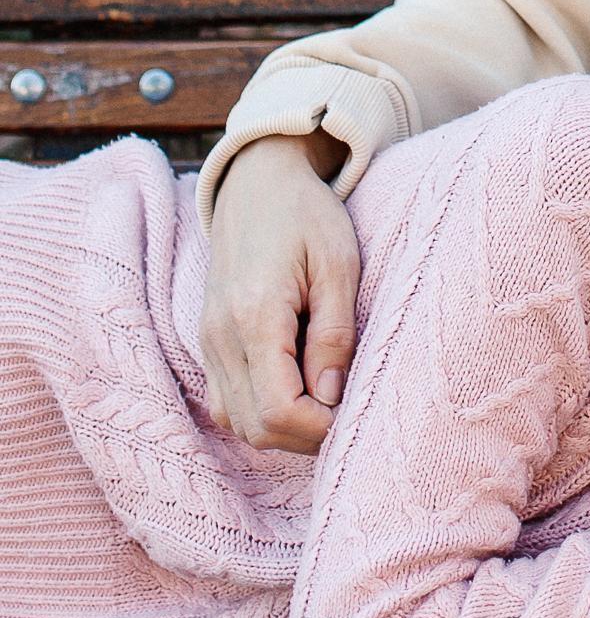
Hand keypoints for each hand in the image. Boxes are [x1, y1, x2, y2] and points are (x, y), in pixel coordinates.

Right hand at [199, 132, 358, 453]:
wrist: (257, 183)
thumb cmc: (306, 215)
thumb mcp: (338, 264)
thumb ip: (335, 333)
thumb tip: (331, 398)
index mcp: (254, 316)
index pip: (278, 411)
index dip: (318, 427)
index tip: (352, 409)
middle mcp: (220, 337)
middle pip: (255, 428)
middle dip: (303, 435)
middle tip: (345, 410)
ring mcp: (208, 342)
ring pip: (236, 423)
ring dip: (281, 427)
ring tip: (324, 399)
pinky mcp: (208, 342)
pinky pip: (226, 401)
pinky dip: (259, 411)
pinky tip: (296, 387)